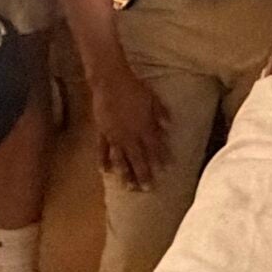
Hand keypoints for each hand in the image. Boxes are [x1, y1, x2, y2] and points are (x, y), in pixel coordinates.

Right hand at [92, 63, 170, 192]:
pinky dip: (103, 161)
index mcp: (144, 127)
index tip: (165, 171)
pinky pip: (102, 150)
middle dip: (144, 174)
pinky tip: (105, 172)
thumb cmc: (134, 88)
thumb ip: (161, 113)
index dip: (161, 159)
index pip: (155, 148)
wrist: (110, 81)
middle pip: (138, 159)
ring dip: (125, 174)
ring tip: (128, 187)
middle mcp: (130, 136)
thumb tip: (169, 127)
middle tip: (147, 189)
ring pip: (120, 159)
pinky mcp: (102, 132)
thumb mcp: (153, 99)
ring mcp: (114, 136)